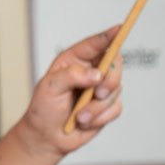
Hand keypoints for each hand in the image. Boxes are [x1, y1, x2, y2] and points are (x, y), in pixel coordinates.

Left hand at [14, 26, 123, 157]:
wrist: (48, 136)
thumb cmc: (44, 109)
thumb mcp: (49, 88)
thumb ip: (71, 76)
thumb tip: (97, 74)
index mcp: (73, 60)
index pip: (95, 44)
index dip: (109, 35)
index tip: (120, 28)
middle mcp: (90, 71)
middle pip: (115, 64)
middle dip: (109, 80)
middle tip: (98, 94)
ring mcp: (101, 88)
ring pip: (116, 89)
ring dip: (97, 107)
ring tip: (79, 116)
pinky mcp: (107, 106)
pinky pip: (116, 108)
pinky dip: (100, 117)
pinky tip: (84, 121)